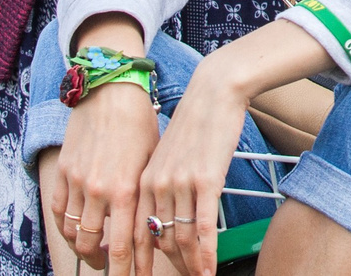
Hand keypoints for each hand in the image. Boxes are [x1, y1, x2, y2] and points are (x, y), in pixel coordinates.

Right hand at [45, 18, 156, 273]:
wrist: (110, 88)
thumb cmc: (139, 123)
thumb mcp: (151, 161)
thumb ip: (146, 196)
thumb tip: (152, 226)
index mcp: (127, 189)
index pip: (123, 246)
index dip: (127, 271)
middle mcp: (99, 190)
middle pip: (93, 247)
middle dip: (105, 266)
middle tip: (114, 269)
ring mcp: (77, 183)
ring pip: (73, 234)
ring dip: (84, 249)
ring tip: (96, 253)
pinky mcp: (62, 173)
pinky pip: (58, 213)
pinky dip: (67, 228)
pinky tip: (78, 230)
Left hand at [141, 65, 248, 275]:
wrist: (214, 92)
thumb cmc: (194, 123)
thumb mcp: (167, 156)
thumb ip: (161, 184)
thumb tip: (166, 215)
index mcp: (143, 181)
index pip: (136, 234)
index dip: (140, 262)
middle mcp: (156, 186)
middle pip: (160, 241)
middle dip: (172, 266)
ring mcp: (180, 184)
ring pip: (182, 239)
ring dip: (191, 265)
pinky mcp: (205, 181)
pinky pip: (203, 229)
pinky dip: (206, 256)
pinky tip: (209, 271)